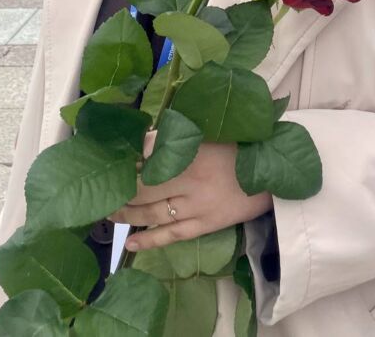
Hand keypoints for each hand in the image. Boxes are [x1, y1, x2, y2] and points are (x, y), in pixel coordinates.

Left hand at [110, 143, 271, 252]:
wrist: (274, 171)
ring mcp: (197, 204)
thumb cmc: (241, 145)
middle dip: (119, 189)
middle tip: (100, 190)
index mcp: (191, 149)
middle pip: (143, 187)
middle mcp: (190, 178)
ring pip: (152, 212)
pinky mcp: (206, 224)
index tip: (108, 162)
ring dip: (127, 213)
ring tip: (109, 213)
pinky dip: (150, 240)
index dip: (126, 160)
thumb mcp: (210, 131)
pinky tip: (131, 243)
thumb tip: (142, 139)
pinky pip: (172, 235)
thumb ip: (178, 134)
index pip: (147, 154)